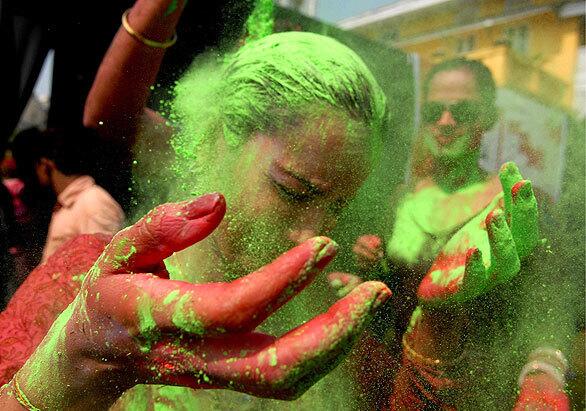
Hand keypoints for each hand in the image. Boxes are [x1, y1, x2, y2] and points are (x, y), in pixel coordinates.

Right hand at [12, 194, 390, 409]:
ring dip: (335, 346)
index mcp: (161, 319)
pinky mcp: (228, 378)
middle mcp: (193, 357)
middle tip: (373, 292)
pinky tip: (342, 317)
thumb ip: (162, 226)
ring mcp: (213, 375)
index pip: (231, 308)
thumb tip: (218, 202)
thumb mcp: (119, 251)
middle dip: (331, 333)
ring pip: (283, 381)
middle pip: (271, 366)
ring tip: (370, 300)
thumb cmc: (109, 294)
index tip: (325, 246)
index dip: (281, 280)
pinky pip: (281, 377)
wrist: (93, 357)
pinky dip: (321, 351)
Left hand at [417, 162, 540, 305]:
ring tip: (493, 216)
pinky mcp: (465, 290)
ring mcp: (487, 278)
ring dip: (503, 238)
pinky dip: (477, 266)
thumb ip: (498, 205)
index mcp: (511, 244)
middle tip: (519, 186)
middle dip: (523, 212)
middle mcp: (506, 261)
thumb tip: (513, 173)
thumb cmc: (465, 254)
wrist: (437, 286)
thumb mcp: (480, 225)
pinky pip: (475, 281)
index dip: (522, 196)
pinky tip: (474, 251)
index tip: (513, 169)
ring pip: (507, 263)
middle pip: (525, 239)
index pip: (524, 219)